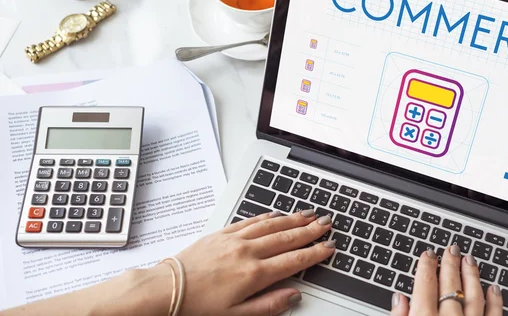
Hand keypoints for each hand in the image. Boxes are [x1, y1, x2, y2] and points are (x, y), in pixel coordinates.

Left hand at [166, 209, 334, 315]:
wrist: (165, 290)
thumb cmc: (197, 307)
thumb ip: (269, 306)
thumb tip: (293, 296)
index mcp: (254, 274)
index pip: (294, 260)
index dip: (314, 252)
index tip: (328, 246)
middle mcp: (247, 252)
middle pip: (287, 237)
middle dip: (310, 230)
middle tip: (327, 222)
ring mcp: (234, 240)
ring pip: (271, 225)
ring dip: (292, 219)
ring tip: (308, 214)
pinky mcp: (221, 233)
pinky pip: (250, 221)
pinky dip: (266, 216)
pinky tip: (276, 214)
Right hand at [391, 245, 502, 315]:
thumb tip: (399, 300)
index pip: (425, 284)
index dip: (426, 266)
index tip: (428, 254)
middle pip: (450, 285)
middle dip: (450, 264)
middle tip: (451, 249)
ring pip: (473, 297)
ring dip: (472, 276)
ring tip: (469, 260)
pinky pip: (494, 315)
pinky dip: (495, 301)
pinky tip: (494, 288)